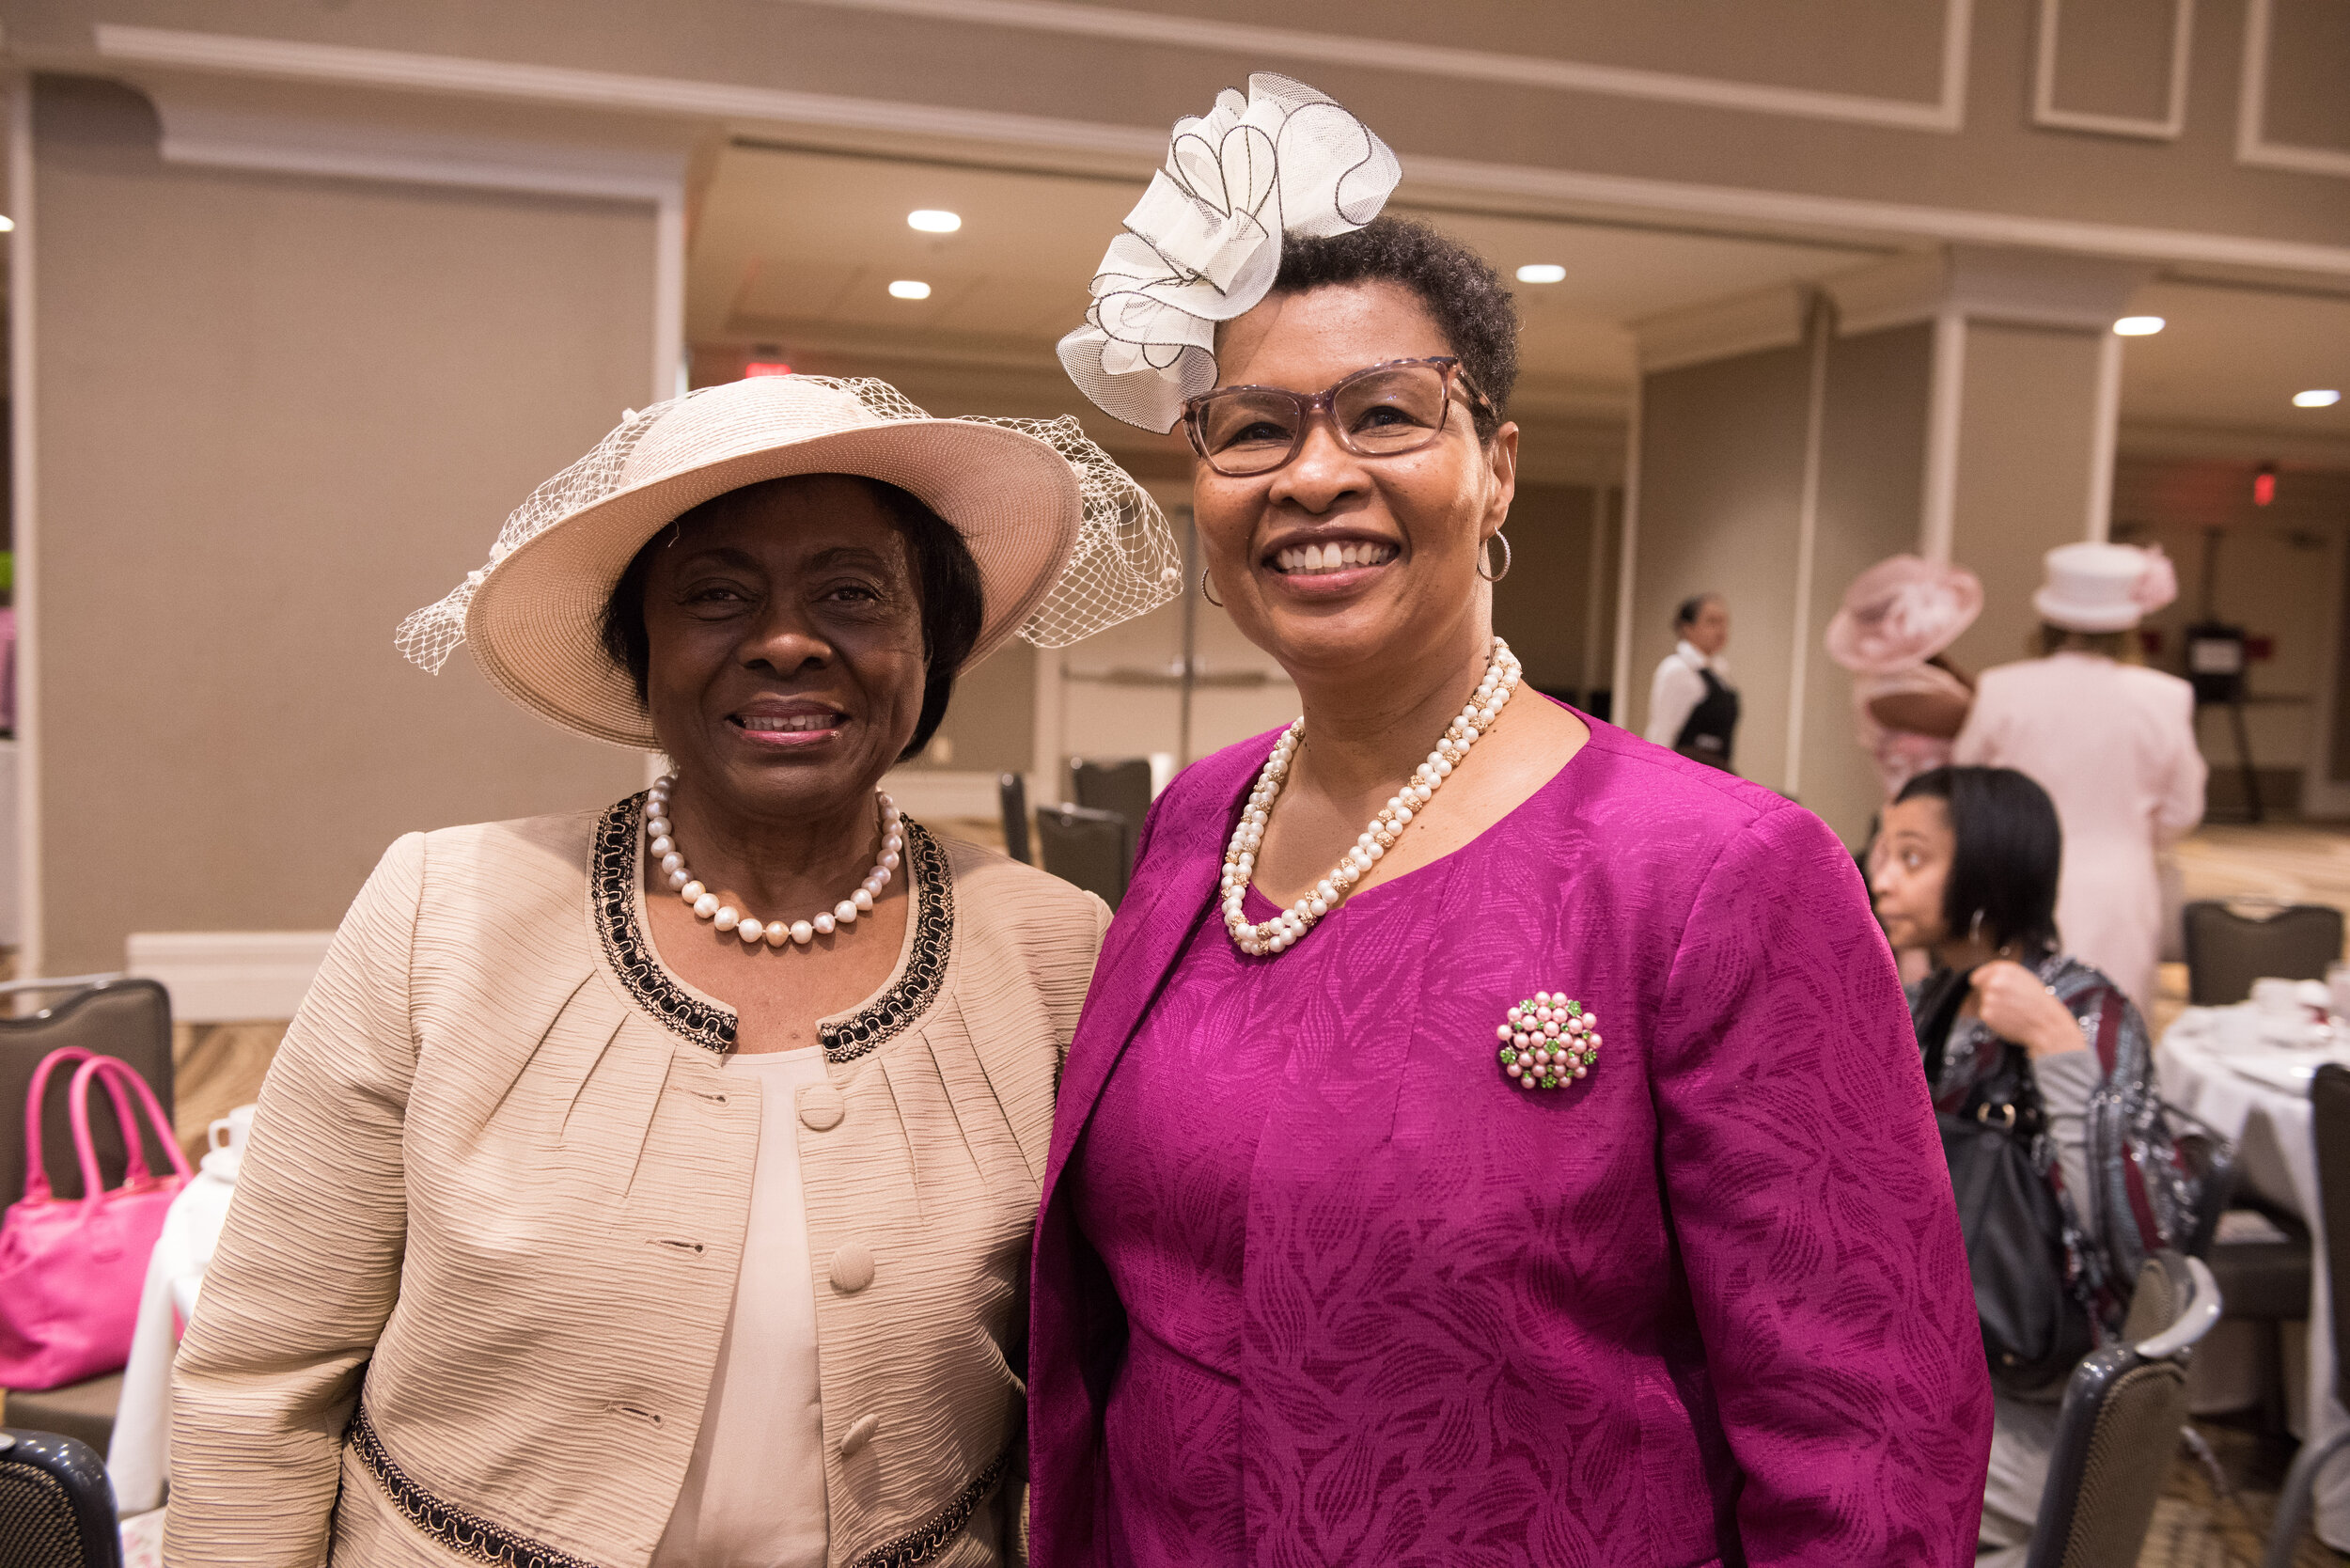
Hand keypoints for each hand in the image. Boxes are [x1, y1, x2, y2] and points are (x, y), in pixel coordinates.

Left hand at [1969, 961, 2084, 1058]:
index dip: (1984, 983)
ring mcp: (1990, 998)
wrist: (2049, 1025)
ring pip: (1985, 1003)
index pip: (1980, 975)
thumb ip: (2005, 977)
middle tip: (2011, 1004)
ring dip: (1995, 1008)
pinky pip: (1987, 1016)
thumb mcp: (2026, 980)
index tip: (1987, 989)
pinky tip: (2011, 1020)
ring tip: (2015, 1012)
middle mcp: (1995, 981)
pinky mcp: (1987, 1014)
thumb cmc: (2041, 1004)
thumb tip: (1980, 978)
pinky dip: (1995, 1020)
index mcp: (2005, 970)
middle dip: (1993, 996)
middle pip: (1982, 990)